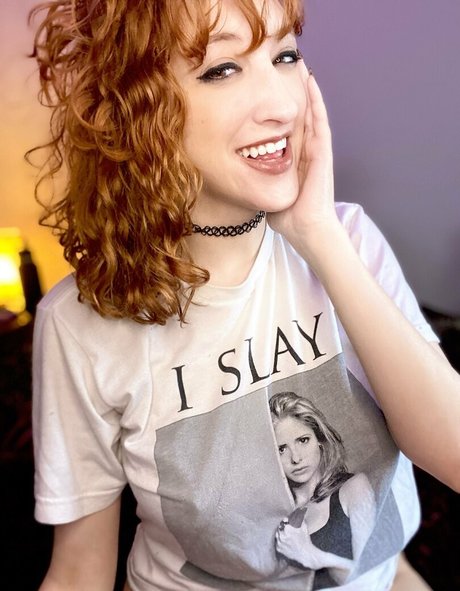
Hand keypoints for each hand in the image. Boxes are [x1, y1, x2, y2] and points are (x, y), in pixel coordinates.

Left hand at [268, 64, 338, 255]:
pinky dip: (316, 102)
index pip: (289, 128)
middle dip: (296, 92)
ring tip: (302, 65)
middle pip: (301, 114)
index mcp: (295, 160)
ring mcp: (316, 151)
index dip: (283, 109)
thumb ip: (259, 183)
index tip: (274, 90)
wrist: (306, 230)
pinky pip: (319, 122)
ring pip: (312, 113)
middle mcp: (307, 151)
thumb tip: (242, 179)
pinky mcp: (322, 153)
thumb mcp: (268, 193)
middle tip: (290, 66)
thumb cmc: (289, 218)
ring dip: (307, 89)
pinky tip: (311, 83)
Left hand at [275, 518, 318, 568]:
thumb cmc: (305, 540)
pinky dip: (280, 540)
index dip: (286, 521)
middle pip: (279, 527)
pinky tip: (286, 541)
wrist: (306, 554)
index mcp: (287, 529)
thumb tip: (298, 510)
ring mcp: (279, 542)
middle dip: (283, 526)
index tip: (288, 522)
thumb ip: (299, 517)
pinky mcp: (279, 548)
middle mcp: (282, 535)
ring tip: (287, 535)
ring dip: (280, 533)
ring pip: (277, 534)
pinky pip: (277, 541)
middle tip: (287, 529)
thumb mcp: (304, 527)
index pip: (283, 520)